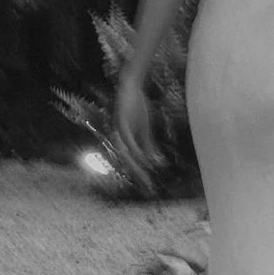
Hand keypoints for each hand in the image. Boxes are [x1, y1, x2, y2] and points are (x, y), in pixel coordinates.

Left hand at [113, 74, 162, 189]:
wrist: (131, 87)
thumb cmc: (135, 107)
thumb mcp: (144, 129)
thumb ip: (148, 145)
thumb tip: (155, 162)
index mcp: (125, 142)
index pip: (133, 162)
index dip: (142, 175)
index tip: (150, 187)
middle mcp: (119, 139)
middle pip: (128, 162)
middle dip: (139, 175)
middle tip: (149, 187)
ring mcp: (118, 131)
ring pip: (125, 153)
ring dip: (134, 165)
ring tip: (144, 176)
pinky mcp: (120, 122)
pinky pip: (127, 139)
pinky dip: (134, 148)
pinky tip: (140, 156)